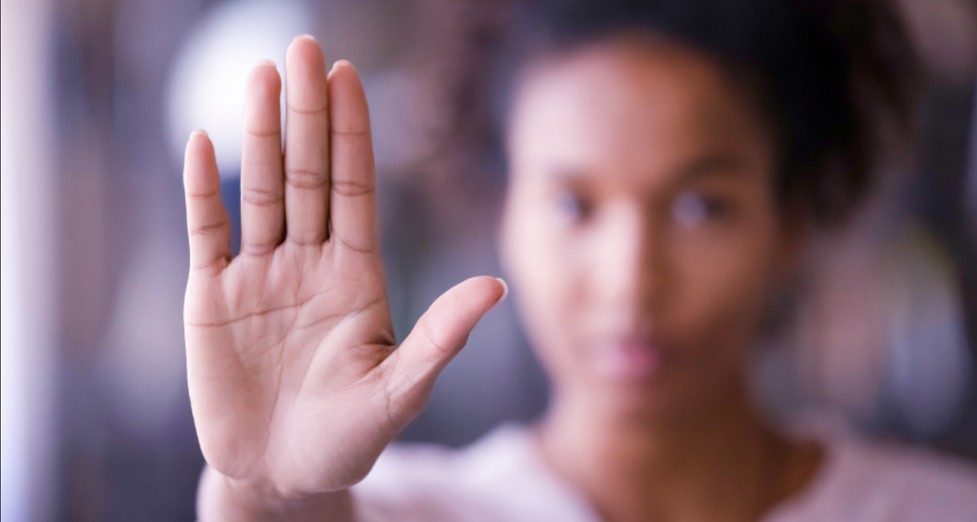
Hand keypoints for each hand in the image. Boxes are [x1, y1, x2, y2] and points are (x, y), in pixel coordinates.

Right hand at [182, 35, 505, 501]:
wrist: (281, 475)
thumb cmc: (348, 438)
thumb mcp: (400, 389)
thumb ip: (442, 335)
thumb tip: (498, 285)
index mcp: (356, 276)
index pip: (355, 188)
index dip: (353, 133)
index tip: (351, 77)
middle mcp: (308, 263)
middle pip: (308, 173)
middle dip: (307, 113)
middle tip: (304, 46)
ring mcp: (258, 276)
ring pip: (259, 190)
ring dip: (257, 134)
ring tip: (259, 74)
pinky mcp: (212, 299)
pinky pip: (206, 232)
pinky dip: (201, 189)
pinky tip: (203, 141)